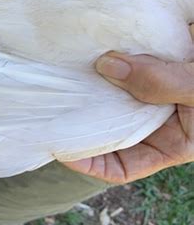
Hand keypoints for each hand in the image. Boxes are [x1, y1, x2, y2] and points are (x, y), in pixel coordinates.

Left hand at [63, 52, 193, 183]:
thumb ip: (161, 83)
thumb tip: (107, 67)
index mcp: (172, 143)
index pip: (123, 167)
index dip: (90, 164)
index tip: (62, 149)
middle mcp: (155, 121)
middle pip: (109, 131)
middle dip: (82, 123)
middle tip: (52, 111)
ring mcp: (150, 93)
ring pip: (110, 98)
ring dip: (90, 89)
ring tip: (64, 81)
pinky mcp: (148, 65)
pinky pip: (120, 68)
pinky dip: (104, 63)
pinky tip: (85, 57)